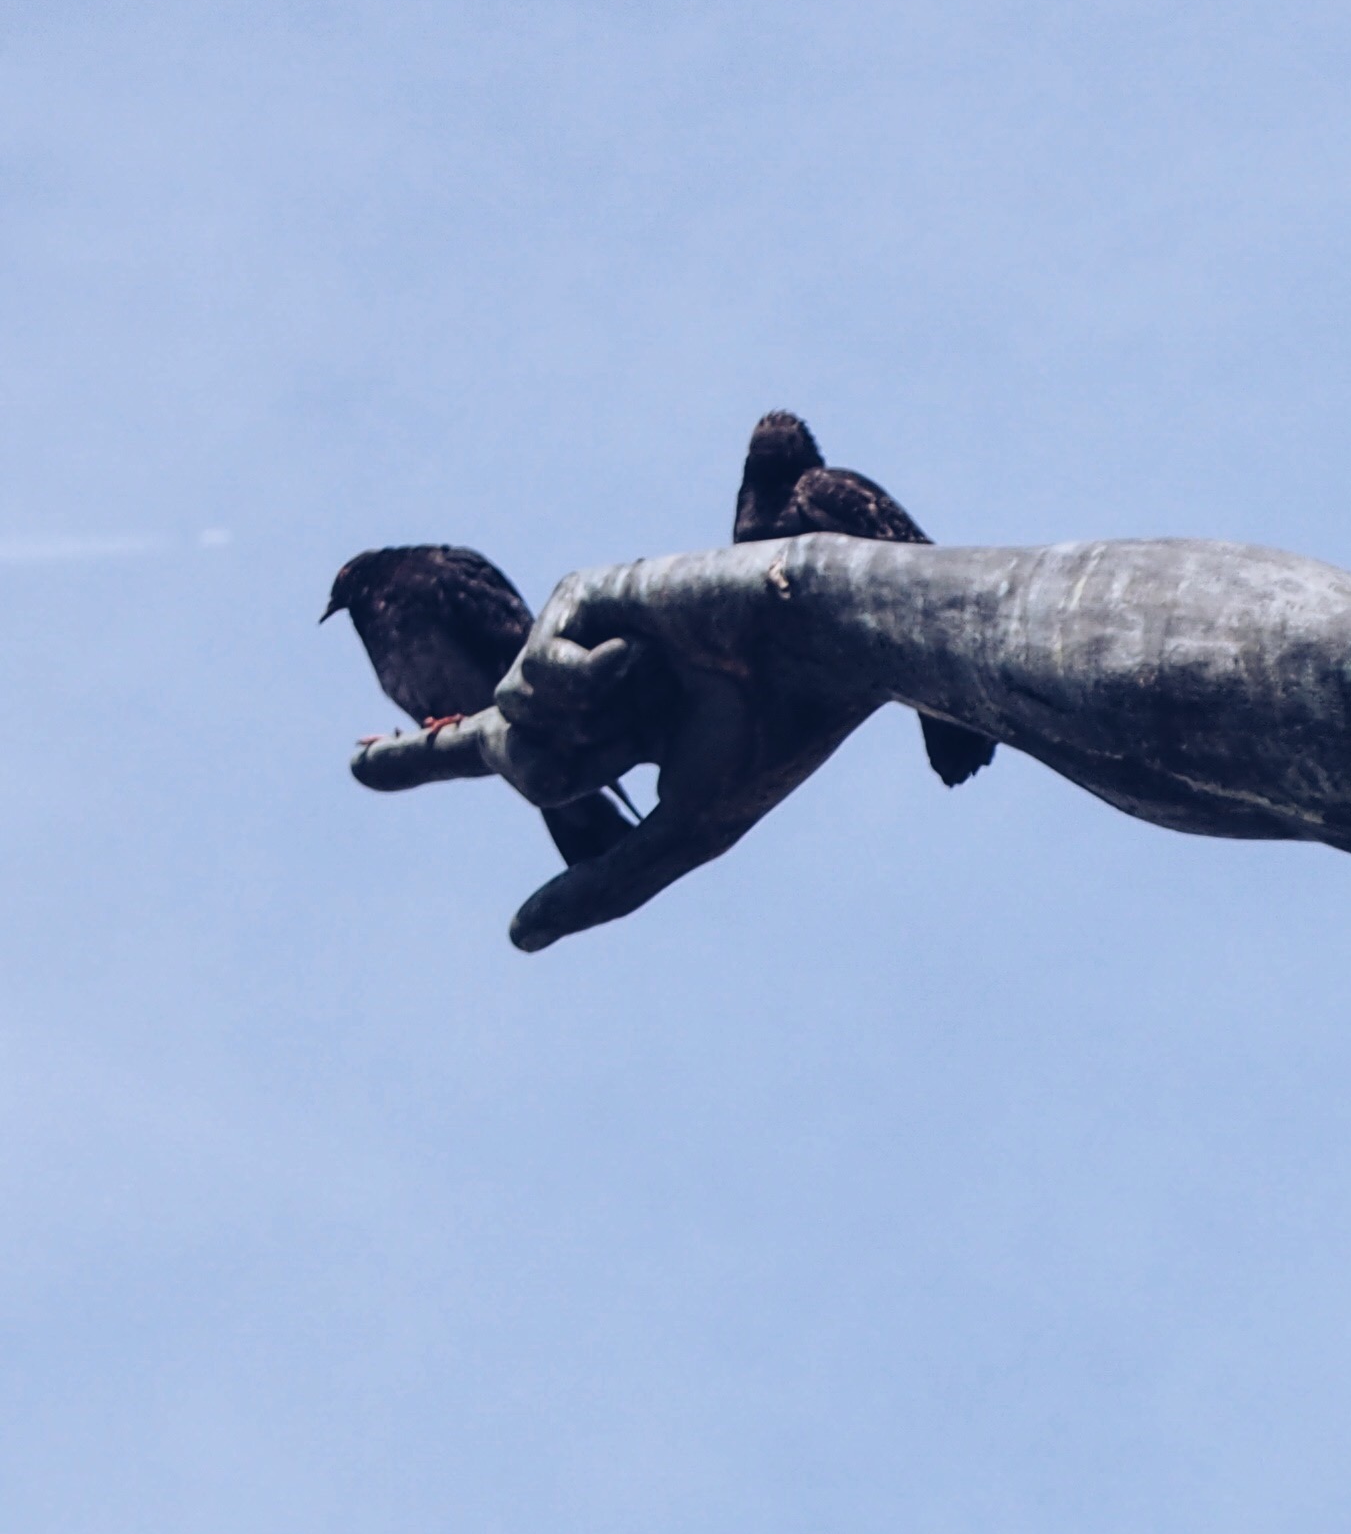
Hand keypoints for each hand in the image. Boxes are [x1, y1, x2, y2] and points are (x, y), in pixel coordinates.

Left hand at [349, 550, 882, 949]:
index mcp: (613, 739)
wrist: (814, 653)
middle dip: (553, 764)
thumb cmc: (769, 739)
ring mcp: (582, 640)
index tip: (353, 765)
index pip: (499, 757)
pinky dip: (592, 680)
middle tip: (629, 736)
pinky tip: (648, 658)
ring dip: (585, 728)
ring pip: (511, 718)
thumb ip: (602, 885)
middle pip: (502, 752)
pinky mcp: (583, 596)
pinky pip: (538, 670)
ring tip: (657, 695)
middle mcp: (588, 690)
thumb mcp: (684, 835)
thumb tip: (519, 937)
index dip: (421, 758)